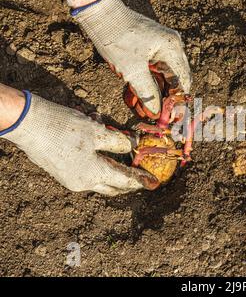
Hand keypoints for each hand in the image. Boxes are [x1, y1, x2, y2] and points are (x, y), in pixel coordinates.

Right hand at [1, 92, 158, 195]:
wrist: (27, 124)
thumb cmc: (63, 127)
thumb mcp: (97, 132)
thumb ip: (118, 142)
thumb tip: (132, 145)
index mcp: (94, 175)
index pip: (125, 180)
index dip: (141, 179)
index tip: (153, 182)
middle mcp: (82, 182)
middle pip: (112, 186)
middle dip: (127, 182)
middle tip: (139, 176)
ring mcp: (69, 178)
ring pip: (98, 177)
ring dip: (111, 168)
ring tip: (121, 156)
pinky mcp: (61, 171)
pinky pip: (85, 169)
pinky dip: (96, 161)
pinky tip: (98, 144)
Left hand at [74, 0, 191, 117]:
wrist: (99, 15)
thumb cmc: (117, 39)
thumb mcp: (132, 71)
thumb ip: (148, 94)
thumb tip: (157, 114)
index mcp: (172, 50)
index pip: (182, 82)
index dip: (175, 102)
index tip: (167, 118)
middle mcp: (172, 47)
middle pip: (175, 81)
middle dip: (164, 99)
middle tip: (153, 116)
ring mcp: (162, 47)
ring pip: (163, 77)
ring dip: (153, 93)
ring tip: (140, 108)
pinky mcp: (151, 48)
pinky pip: (154, 71)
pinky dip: (146, 83)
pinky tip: (135, 96)